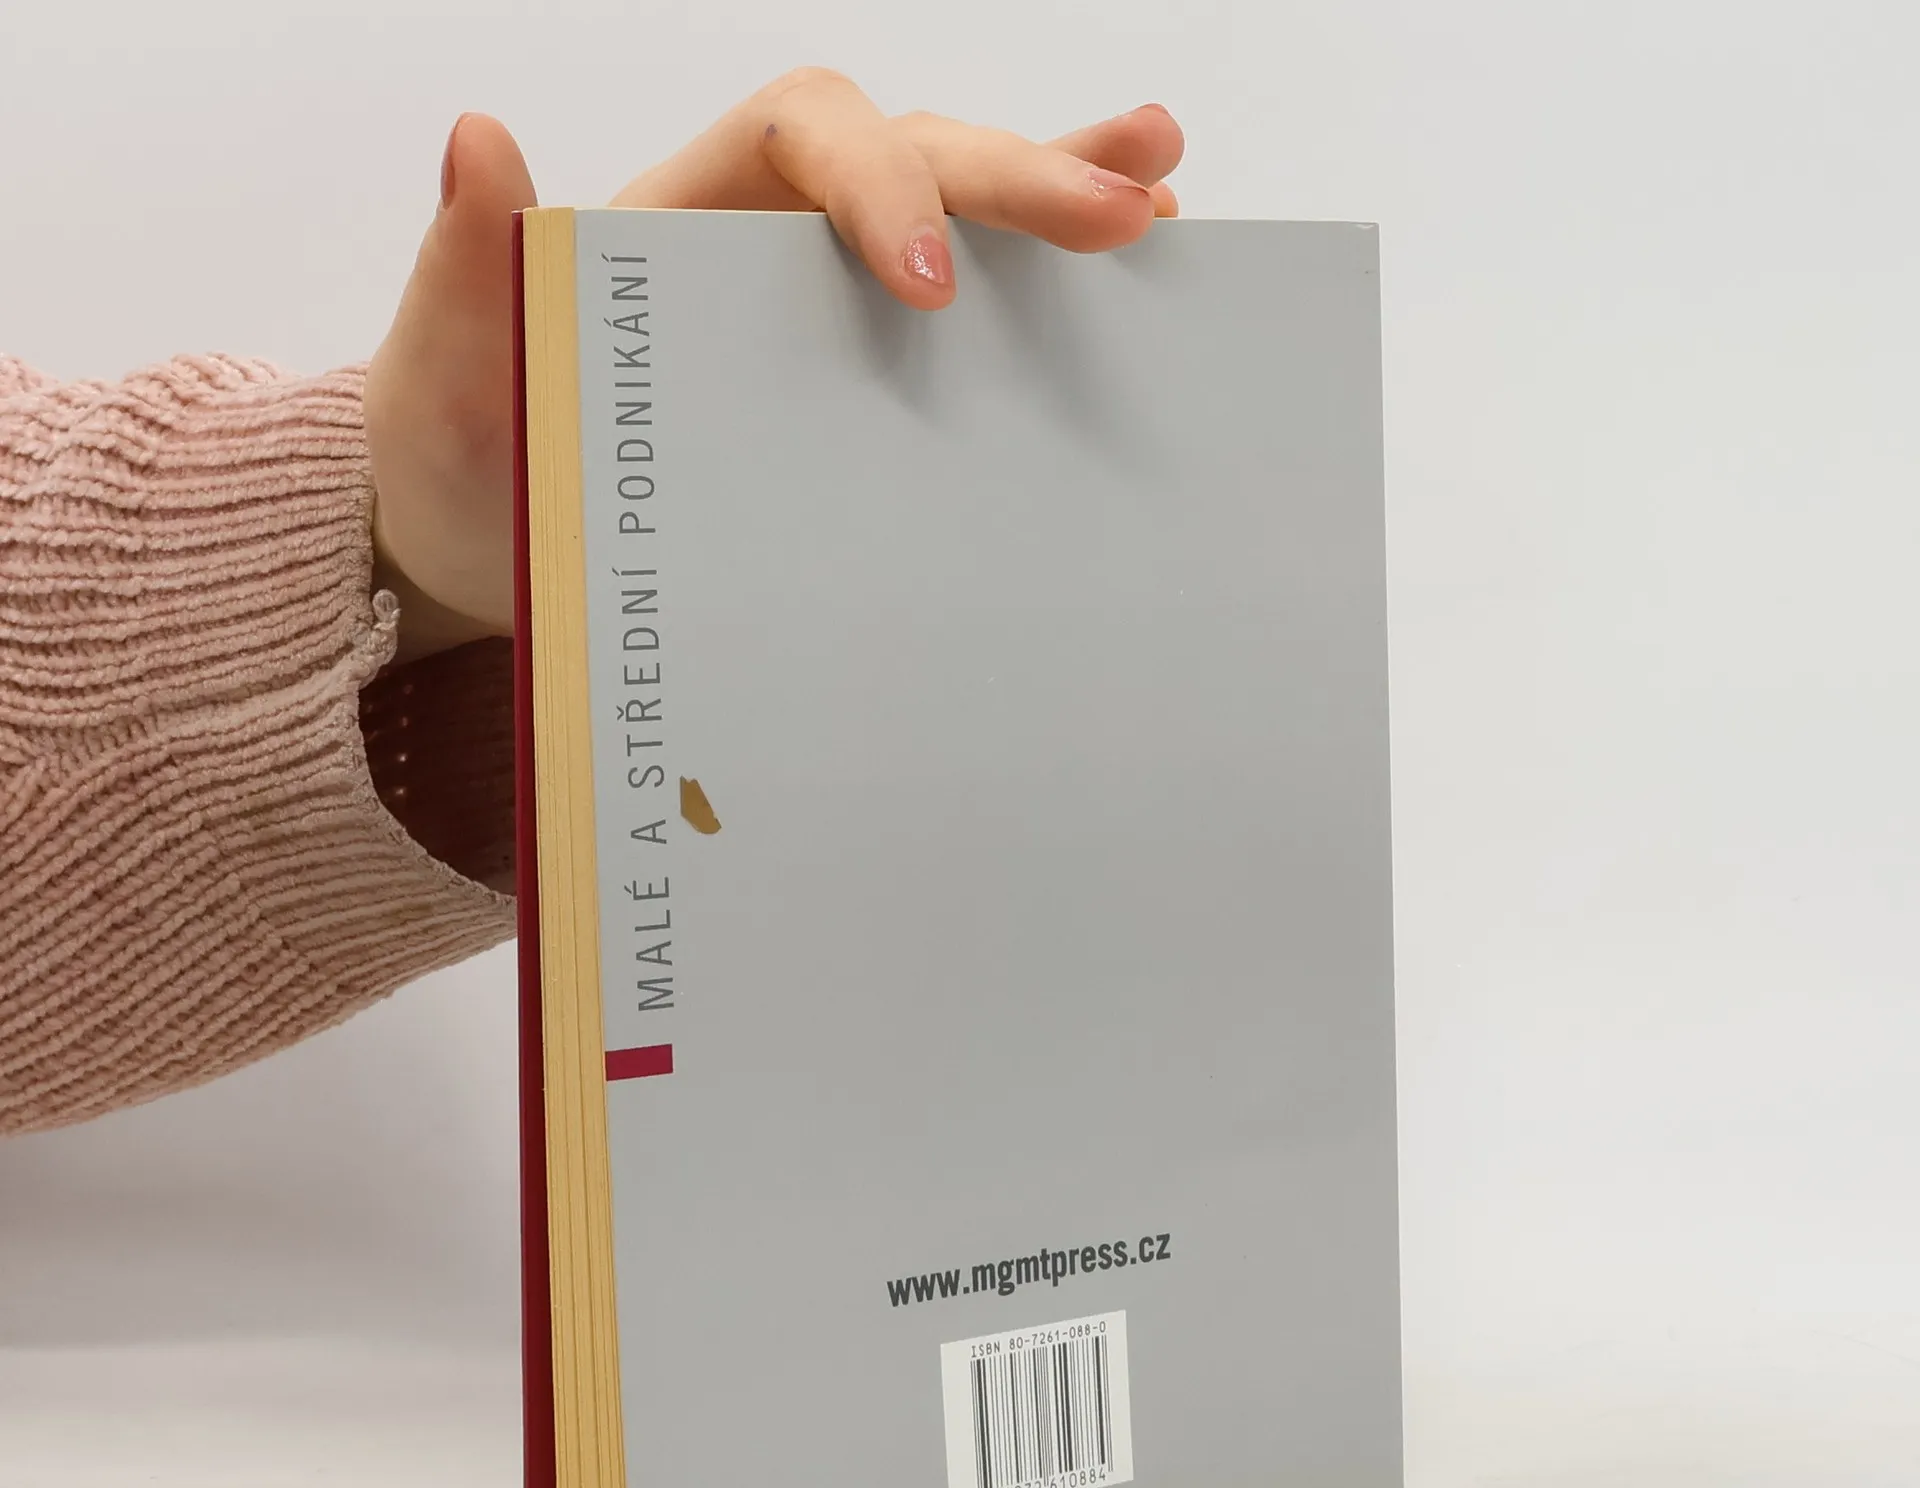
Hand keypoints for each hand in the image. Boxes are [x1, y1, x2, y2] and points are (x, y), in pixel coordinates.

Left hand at [363, 74, 1182, 657]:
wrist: (482, 531)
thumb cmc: (464, 448)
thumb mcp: (443, 373)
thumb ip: (463, 268)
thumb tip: (479, 143)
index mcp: (680, 210)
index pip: (801, 134)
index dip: (878, 183)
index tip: (927, 286)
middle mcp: (765, 233)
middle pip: (911, 153)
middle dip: (1015, 179)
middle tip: (1119, 214)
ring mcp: (816, 296)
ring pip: (954, 207)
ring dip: (1058, 189)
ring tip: (1157, 192)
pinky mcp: (852, 368)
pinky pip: (961, 303)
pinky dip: (1040, 280)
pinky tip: (1135, 262)